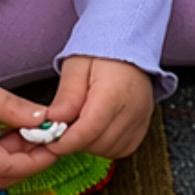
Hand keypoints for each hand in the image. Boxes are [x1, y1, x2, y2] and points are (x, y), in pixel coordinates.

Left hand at [38, 56, 155, 162]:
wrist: (129, 44)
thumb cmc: (102, 51)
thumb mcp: (76, 66)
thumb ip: (67, 96)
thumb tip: (54, 120)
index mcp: (114, 92)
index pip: (88, 130)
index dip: (66, 141)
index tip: (50, 142)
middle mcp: (133, 109)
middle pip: (98, 143)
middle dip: (76, 142)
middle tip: (61, 129)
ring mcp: (141, 119)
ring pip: (110, 150)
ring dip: (90, 144)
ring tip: (80, 125)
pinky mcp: (144, 126)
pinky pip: (122, 148)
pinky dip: (105, 145)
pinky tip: (96, 130)